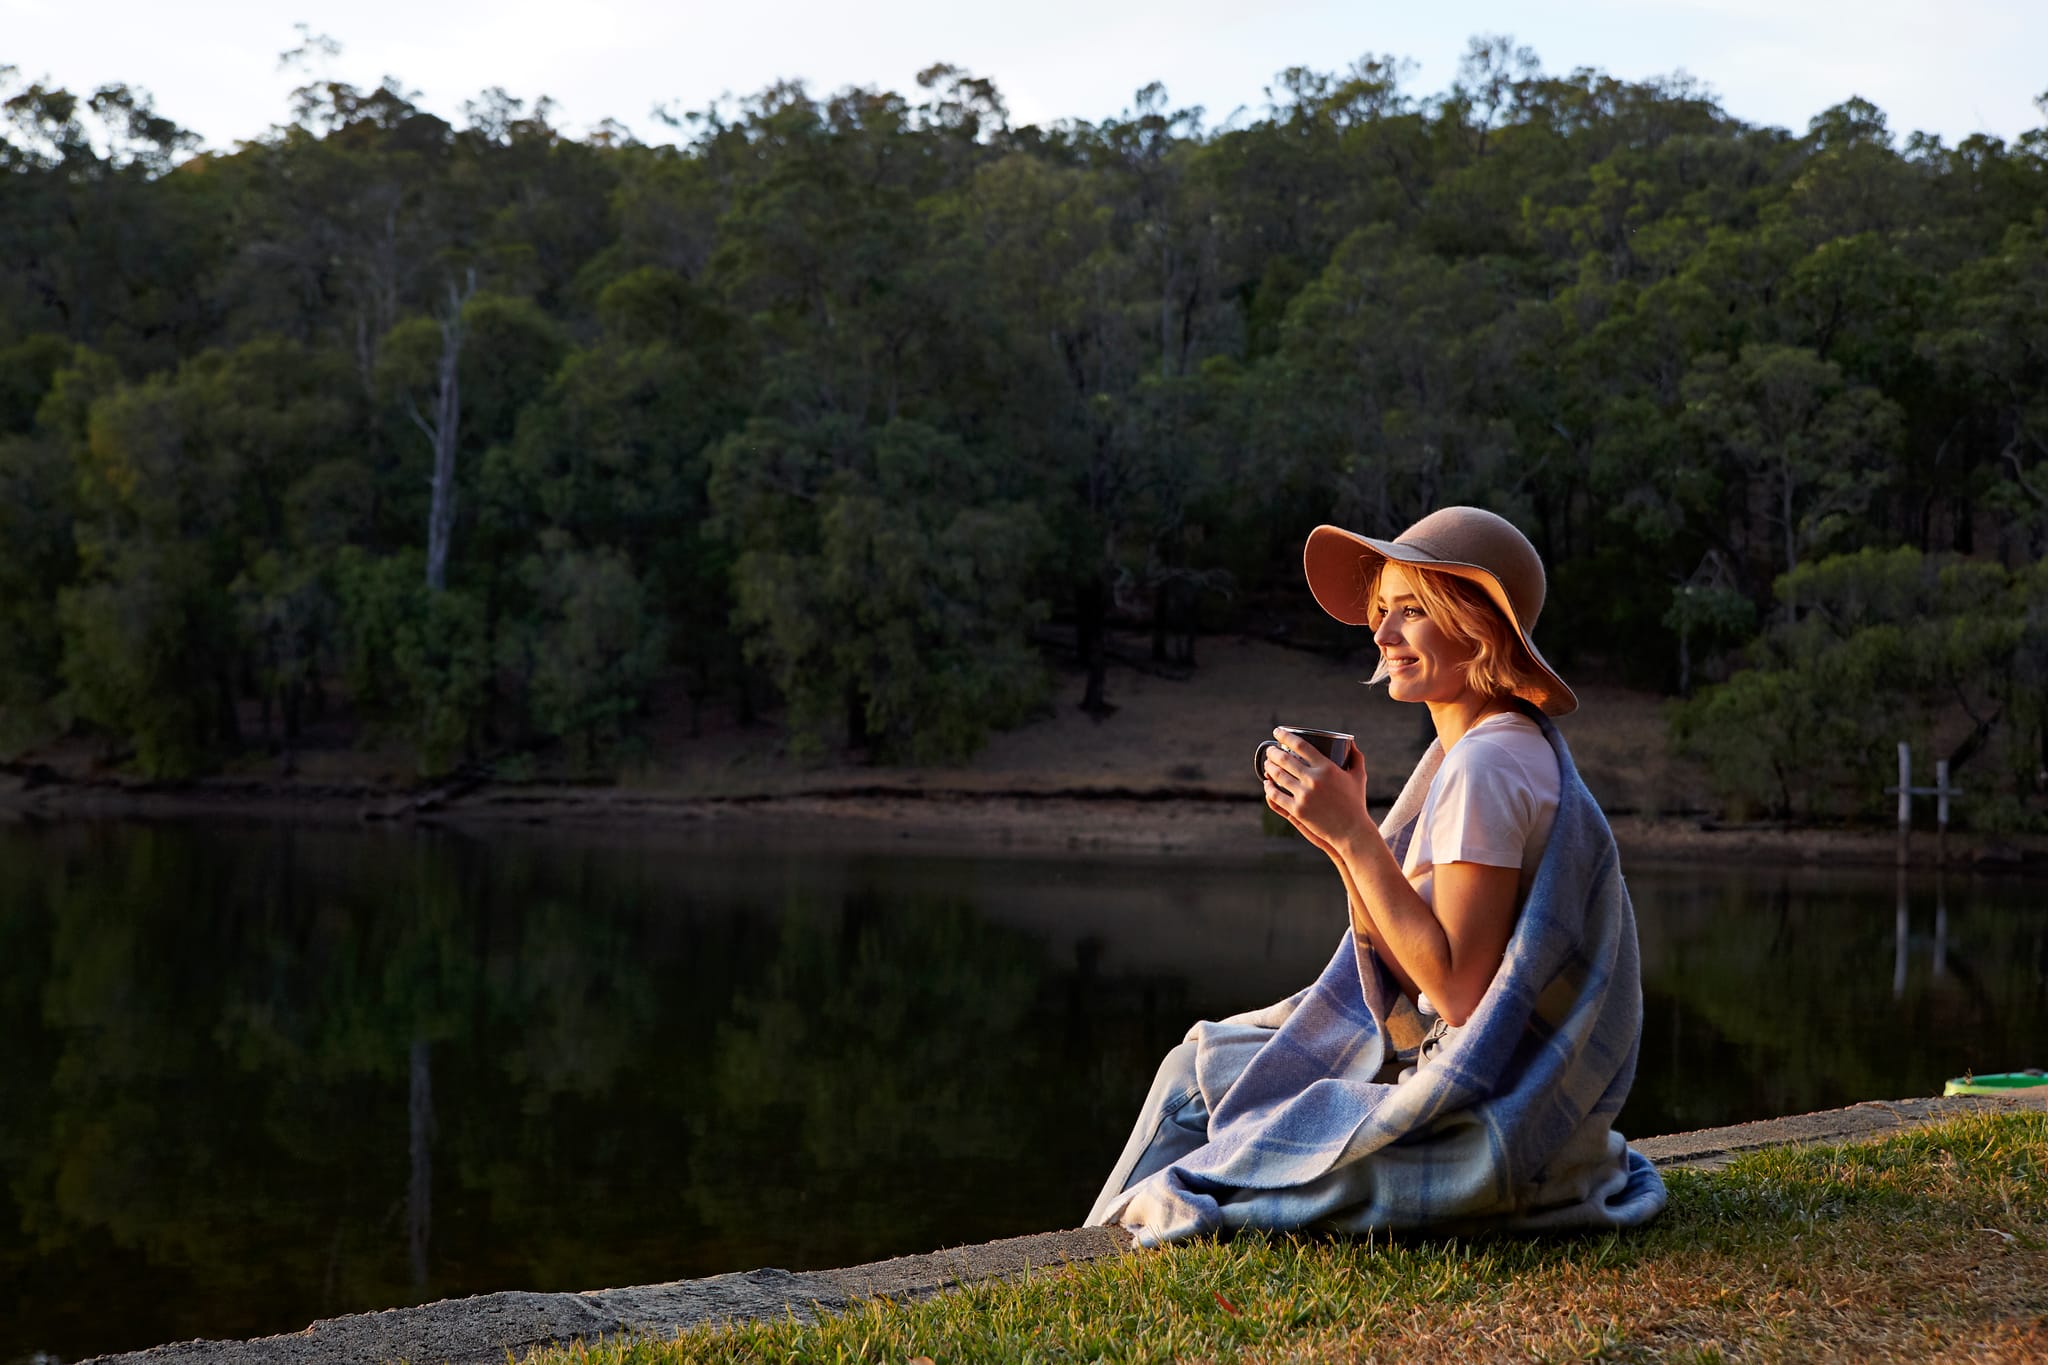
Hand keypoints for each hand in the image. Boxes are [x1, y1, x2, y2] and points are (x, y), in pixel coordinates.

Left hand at [1262, 729, 1370, 852]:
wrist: (1352, 831)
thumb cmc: (1356, 803)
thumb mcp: (1358, 777)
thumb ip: (1356, 758)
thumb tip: (1350, 743)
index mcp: (1327, 768)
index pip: (1300, 745)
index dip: (1285, 735)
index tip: (1277, 732)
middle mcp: (1313, 779)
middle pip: (1285, 759)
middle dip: (1273, 752)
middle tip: (1270, 750)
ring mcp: (1304, 796)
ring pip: (1278, 776)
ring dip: (1269, 767)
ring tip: (1267, 763)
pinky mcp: (1297, 811)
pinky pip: (1276, 796)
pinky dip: (1269, 788)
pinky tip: (1266, 784)